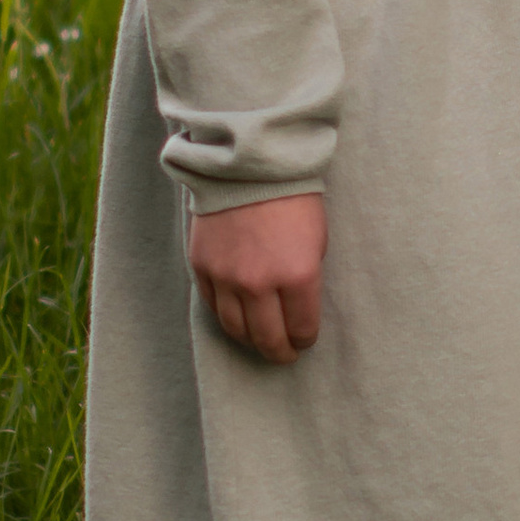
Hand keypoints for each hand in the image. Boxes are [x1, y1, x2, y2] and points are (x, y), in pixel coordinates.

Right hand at [188, 193, 325, 362]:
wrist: (249, 165)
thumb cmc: (292, 198)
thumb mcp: (316, 240)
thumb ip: (306, 278)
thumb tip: (297, 308)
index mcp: (297, 275)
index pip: (302, 328)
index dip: (305, 339)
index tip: (305, 339)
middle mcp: (259, 283)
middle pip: (267, 338)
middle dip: (279, 352)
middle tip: (284, 355)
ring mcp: (226, 277)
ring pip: (235, 329)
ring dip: (250, 341)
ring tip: (259, 342)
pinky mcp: (202, 267)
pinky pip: (213, 306)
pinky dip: (226, 317)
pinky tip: (237, 318)